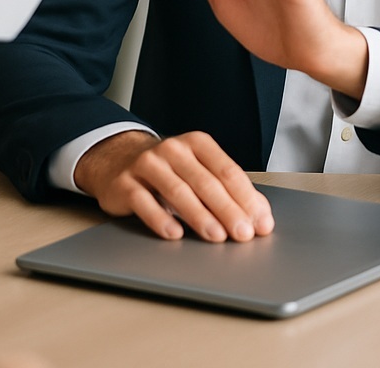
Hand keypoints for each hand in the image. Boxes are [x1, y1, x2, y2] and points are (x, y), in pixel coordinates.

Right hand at [73, 129, 273, 242]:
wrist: (118, 159)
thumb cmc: (169, 169)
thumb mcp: (198, 170)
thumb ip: (227, 190)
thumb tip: (261, 216)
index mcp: (197, 143)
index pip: (227, 171)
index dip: (247, 198)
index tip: (260, 222)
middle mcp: (173, 149)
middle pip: (205, 182)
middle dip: (228, 210)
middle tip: (244, 233)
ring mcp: (147, 164)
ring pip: (177, 191)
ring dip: (199, 216)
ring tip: (217, 236)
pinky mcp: (124, 183)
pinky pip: (144, 202)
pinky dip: (160, 219)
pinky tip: (174, 234)